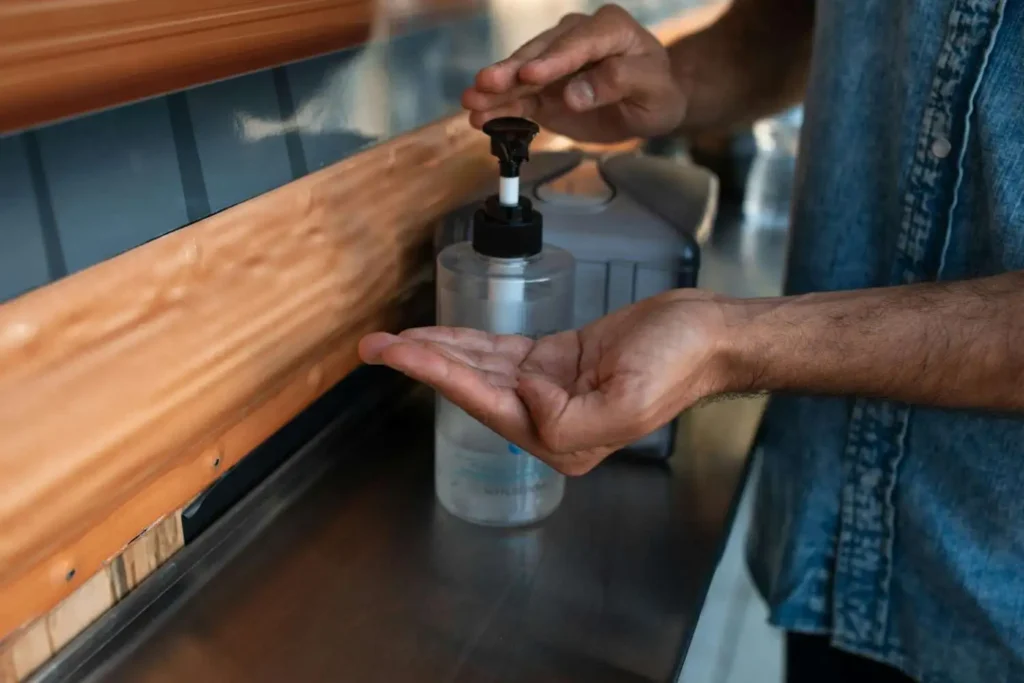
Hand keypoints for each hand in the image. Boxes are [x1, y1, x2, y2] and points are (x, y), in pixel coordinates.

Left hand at [358, 290, 736, 474]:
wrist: (704, 334)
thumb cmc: (675, 364)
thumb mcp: (626, 402)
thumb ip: (566, 419)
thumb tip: (524, 395)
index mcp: (561, 438)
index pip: (483, 403)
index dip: (435, 375)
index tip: (395, 353)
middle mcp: (548, 419)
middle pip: (471, 387)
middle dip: (421, 364)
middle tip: (373, 346)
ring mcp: (549, 389)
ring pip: (480, 368)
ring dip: (437, 351)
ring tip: (392, 340)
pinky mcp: (555, 361)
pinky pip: (500, 352)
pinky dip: (468, 341)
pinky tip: (439, 335)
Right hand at [462, 5, 686, 142]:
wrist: (649, 103)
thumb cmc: (656, 91)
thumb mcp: (652, 88)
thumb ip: (617, 84)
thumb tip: (574, 94)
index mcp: (609, 29)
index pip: (578, 43)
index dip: (553, 60)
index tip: (531, 75)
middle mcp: (576, 38)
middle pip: (540, 54)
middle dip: (511, 71)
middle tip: (485, 84)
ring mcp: (555, 62)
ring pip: (522, 74)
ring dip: (495, 90)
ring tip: (470, 103)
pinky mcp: (543, 87)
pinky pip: (520, 98)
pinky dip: (500, 108)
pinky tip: (480, 117)